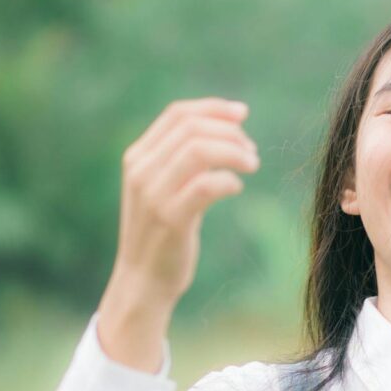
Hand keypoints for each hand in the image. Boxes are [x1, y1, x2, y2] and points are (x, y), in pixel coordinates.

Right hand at [109, 97, 259, 307]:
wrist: (142, 282)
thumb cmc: (162, 234)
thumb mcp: (163, 190)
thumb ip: (182, 162)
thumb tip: (228, 132)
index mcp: (138, 157)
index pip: (177, 114)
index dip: (213, 108)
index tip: (243, 114)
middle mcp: (141, 171)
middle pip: (191, 128)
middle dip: (229, 132)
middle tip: (251, 150)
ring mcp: (153, 195)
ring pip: (199, 151)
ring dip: (234, 152)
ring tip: (253, 164)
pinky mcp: (170, 220)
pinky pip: (206, 185)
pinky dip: (228, 180)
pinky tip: (237, 188)